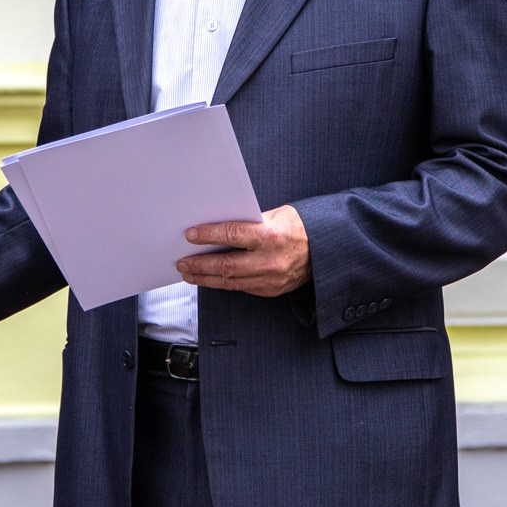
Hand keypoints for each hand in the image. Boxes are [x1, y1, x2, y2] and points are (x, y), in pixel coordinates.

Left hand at [176, 205, 310, 297]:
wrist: (324, 249)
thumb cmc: (298, 227)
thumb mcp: (275, 216)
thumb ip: (248, 224)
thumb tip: (217, 229)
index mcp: (271, 236)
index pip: (232, 235)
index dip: (208, 235)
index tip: (190, 235)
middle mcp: (271, 260)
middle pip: (226, 265)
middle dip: (200, 264)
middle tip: (182, 262)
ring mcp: (271, 279)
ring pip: (230, 281)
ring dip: (206, 278)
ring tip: (189, 273)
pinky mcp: (272, 290)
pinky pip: (242, 288)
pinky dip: (223, 283)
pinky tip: (210, 278)